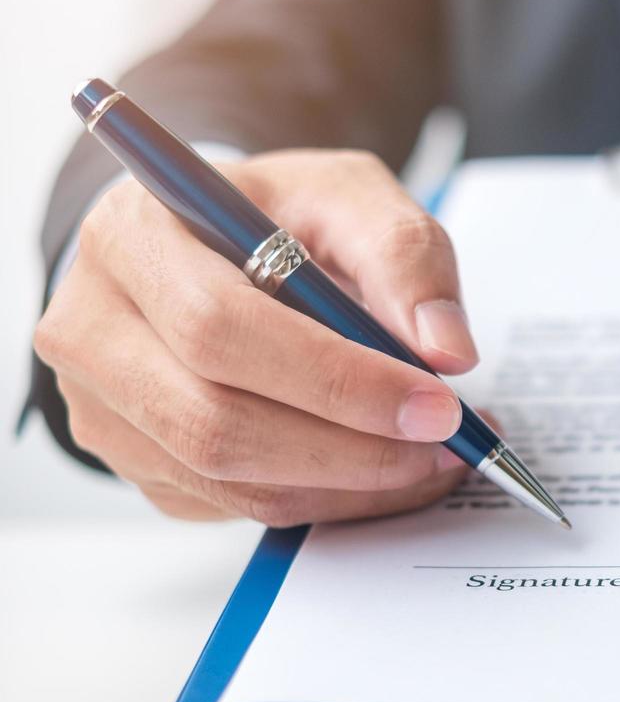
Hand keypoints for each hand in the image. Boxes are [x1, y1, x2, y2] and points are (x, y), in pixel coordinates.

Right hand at [34, 149, 481, 525]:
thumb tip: (446, 350)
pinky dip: (327, 499)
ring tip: (431, 456)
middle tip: (446, 442)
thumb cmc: (278, 216)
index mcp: (132, 234)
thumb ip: (405, 256)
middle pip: (213, 422)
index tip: (435, 403)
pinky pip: (235, 505)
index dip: (335, 380)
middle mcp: (91, 326)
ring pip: (226, 479)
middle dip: (350, 447)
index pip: (221, 328)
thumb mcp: (349, 196)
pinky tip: (384, 468)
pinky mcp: (135, 460)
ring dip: (347, 483)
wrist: (214, 244)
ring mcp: (102, 405)